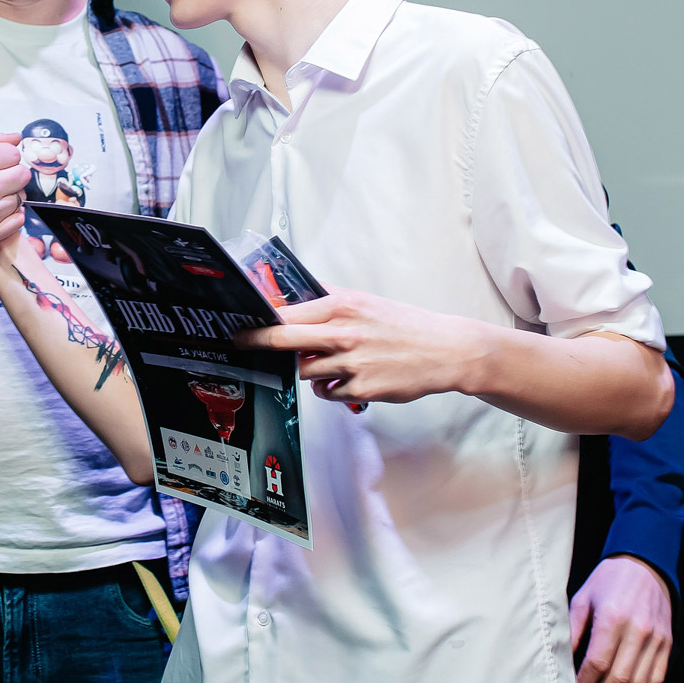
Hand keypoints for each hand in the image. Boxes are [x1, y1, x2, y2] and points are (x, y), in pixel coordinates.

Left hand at [235, 287, 485, 403]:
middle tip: (239, 342)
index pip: (288, 314)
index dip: (261, 321)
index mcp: (343, 307)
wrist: (444, 350)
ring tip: (326, 363)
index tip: (241, 323)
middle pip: (285, 340)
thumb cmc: (404, 324)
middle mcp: (343, 334)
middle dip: (257, 342)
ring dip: (306, 370)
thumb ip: (330, 296)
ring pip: (305, 371)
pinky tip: (348, 378)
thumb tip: (296, 290)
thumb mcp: (366, 301)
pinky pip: (328, 392)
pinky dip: (331, 388)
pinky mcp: (361, 389)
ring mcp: (351, 363)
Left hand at [569, 555, 673, 682]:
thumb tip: (562, 662)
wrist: (644, 566)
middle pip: (618, 679)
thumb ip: (573, 631)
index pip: (597, 663)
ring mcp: (656, 639)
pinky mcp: (667, 644)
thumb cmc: (608, 582)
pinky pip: (655, 679)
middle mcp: (638, 630)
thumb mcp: (582, 599)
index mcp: (612, 617)